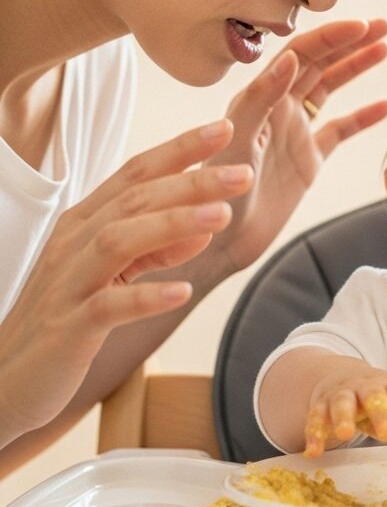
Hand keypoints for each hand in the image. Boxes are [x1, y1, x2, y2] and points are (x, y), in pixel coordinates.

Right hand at [0, 120, 251, 444]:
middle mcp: (74, 242)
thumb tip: (205, 225)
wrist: (7, 377)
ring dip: (173, 225)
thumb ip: (155, 248)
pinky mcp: (68, 327)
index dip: (179, 149)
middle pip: (136, 199)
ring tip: (222, 215)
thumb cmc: (66, 317)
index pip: (136, 173)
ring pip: (120, 240)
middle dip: (192, 182)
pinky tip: (182, 291)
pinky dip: (146, 296)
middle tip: (243, 172)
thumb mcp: (114, 274)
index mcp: (85, 222)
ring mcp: (68, 283)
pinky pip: (107, 307)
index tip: (225, 129)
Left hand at [197, 19, 386, 283]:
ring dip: (355, 68)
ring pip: (329, 90)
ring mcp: (295, 134)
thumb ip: (260, 97)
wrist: (219, 239)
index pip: (300, 54)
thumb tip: (290, 57)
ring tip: (385, 49)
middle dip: (350, 42)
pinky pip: (338, 131)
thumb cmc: (216, 191)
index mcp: (260, 98)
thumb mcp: (237, 141)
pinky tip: (384, 106)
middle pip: (319, 64)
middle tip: (383, 26)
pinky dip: (361, 118)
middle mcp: (278, 109)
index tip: (362, 26)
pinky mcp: (307, 162)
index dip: (331, 37)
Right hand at [304, 362, 386, 458]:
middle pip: (373, 396)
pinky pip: (315, 418)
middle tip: (386, 432)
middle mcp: (365, 388)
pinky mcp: (320, 405)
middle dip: (379, 413)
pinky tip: (314, 452)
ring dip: (343, 418)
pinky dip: (314, 434)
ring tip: (346, 435)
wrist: (339, 376)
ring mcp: (341, 395)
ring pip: (341, 403)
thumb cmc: (375, 401)